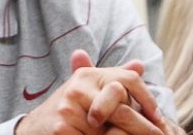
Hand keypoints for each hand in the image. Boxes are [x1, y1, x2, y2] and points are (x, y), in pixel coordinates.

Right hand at [16, 50, 165, 134]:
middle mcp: (78, 87)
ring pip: (110, 130)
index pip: (127, 79)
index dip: (147, 98)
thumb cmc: (69, 111)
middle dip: (142, 126)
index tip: (158, 116)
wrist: (34, 129)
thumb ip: (114, 78)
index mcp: (87, 75)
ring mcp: (68, 108)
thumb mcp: (89, 90)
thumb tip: (140, 64)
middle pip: (122, 107)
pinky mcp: (62, 127)